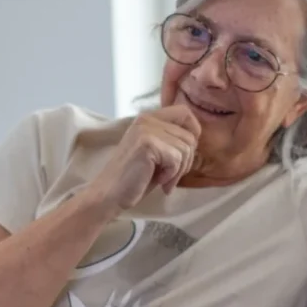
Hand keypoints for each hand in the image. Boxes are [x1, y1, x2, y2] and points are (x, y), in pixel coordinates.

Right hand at [87, 106, 201, 209]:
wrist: (110, 195)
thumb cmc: (135, 178)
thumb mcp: (157, 154)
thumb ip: (172, 140)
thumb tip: (196, 138)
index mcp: (149, 118)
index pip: (184, 112)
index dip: (193, 132)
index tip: (184, 154)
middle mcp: (147, 119)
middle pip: (189, 136)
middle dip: (186, 161)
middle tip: (171, 175)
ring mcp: (146, 130)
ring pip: (186, 148)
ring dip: (179, 171)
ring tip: (163, 179)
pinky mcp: (147, 144)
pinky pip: (177, 158)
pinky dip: (172, 175)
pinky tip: (158, 181)